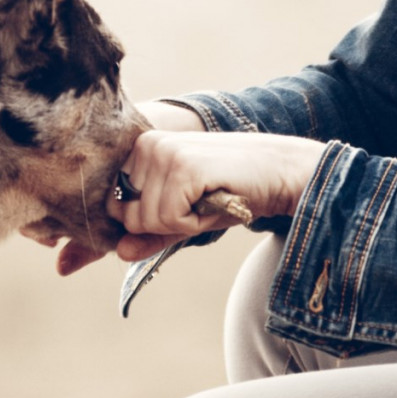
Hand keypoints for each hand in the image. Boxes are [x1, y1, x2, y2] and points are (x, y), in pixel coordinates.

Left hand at [113, 130, 323, 261]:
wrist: (279, 173)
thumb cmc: (232, 192)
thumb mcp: (184, 215)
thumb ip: (150, 232)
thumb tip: (120, 252)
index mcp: (139, 149)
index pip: (117, 209)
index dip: (154, 220)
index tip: (186, 200)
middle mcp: (146, 145)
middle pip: (130, 217)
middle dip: (168, 223)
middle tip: (200, 199)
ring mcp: (163, 153)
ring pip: (148, 220)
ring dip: (184, 222)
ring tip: (209, 197)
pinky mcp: (183, 167)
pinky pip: (170, 219)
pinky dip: (195, 222)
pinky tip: (216, 199)